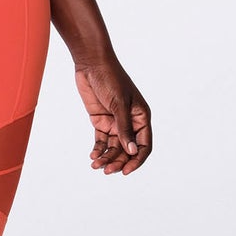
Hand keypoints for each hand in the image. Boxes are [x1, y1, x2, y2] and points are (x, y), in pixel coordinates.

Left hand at [74, 59, 151, 174]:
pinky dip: (98, 149)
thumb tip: (132, 151)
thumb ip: (124, 128)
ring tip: (96, 165)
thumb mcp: (119, 104)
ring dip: (106, 157)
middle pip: (127, 149)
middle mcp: (130, 122)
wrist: (92, 64)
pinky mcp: (101, 121)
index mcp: (141, 117)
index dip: (137, 160)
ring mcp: (115, 122)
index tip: (126, 171)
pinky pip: (102, 140)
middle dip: (118, 161)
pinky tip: (93, 156)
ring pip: (114, 147)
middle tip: (107, 170)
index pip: (144, 145)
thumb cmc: (111, 79)